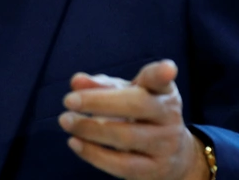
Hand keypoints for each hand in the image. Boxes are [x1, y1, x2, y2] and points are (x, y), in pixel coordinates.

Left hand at [58, 59, 209, 179]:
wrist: (172, 156)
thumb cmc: (141, 116)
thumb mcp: (126, 95)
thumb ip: (102, 86)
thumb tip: (76, 81)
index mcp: (163, 91)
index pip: (161, 80)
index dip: (162, 74)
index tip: (167, 68)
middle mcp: (168, 115)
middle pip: (137, 105)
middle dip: (100, 101)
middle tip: (69, 100)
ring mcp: (164, 144)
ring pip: (126, 136)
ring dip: (90, 129)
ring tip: (66, 121)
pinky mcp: (154, 170)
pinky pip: (121, 164)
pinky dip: (94, 154)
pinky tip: (75, 142)